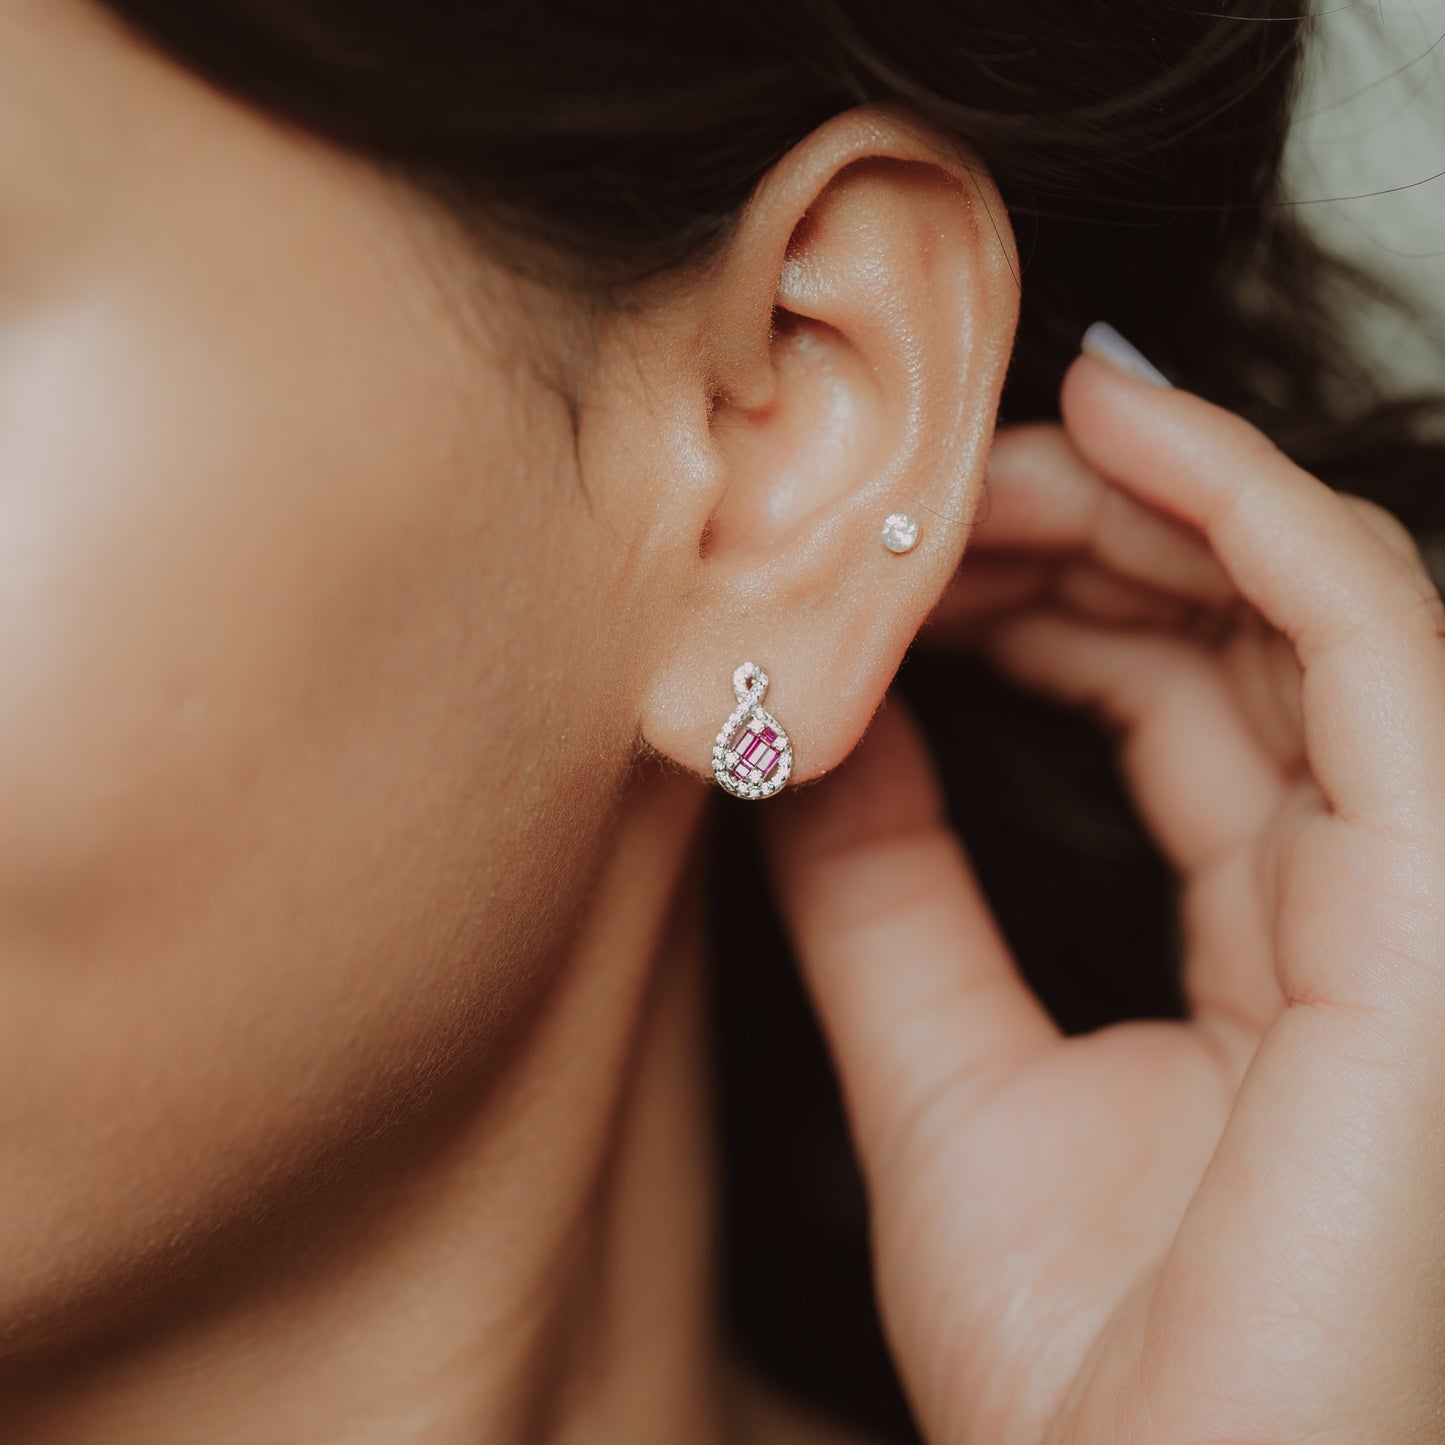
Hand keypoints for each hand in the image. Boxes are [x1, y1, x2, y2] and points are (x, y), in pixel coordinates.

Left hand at [764, 354, 1444, 1443]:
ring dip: (1153, 497)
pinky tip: (1127, 423)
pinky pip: (1372, 642)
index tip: (912, 560)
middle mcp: (1374, 904)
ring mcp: (1424, 897)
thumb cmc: (1083, 1371)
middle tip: (940, 486)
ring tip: (1006, 441)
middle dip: (1088, 534)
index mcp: (1279, 951)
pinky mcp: (1441, 905)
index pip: (1178, 708)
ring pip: (1310, 611)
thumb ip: (886, 894)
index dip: (1047, 607)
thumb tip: (810, 731)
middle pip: (1240, 641)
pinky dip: (1255, 515)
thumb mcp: (940, 1076)